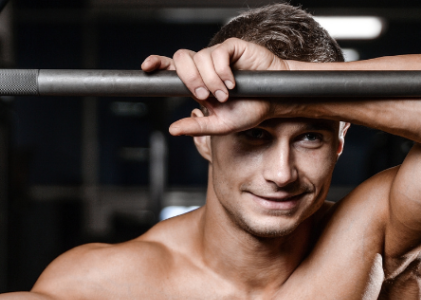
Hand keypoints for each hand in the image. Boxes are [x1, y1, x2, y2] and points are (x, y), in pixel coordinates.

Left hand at [141, 38, 288, 135]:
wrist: (274, 102)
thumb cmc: (248, 111)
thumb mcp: (220, 125)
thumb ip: (196, 127)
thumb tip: (172, 130)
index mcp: (196, 82)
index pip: (171, 68)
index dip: (157, 63)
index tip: (146, 67)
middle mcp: (203, 66)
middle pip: (181, 60)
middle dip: (189, 79)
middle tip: (205, 96)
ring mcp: (217, 56)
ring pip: (200, 57)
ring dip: (210, 79)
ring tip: (225, 94)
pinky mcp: (232, 48)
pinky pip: (217, 53)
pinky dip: (222, 70)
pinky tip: (232, 82)